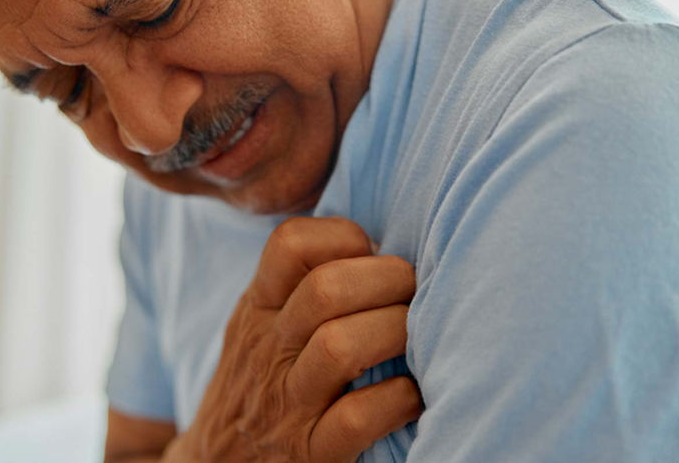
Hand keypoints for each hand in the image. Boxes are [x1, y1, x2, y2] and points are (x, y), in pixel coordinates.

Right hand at [168, 217, 420, 461]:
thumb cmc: (259, 385)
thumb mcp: (260, 325)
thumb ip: (297, 286)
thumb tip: (380, 243)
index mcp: (258, 309)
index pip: (291, 244)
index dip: (345, 236)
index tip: (373, 253)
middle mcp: (268, 351)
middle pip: (327, 289)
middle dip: (389, 280)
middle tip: (416, 292)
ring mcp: (287, 405)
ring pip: (340, 347)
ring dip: (396, 332)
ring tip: (420, 336)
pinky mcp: (309, 454)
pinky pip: (357, 419)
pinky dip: (397, 400)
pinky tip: (412, 394)